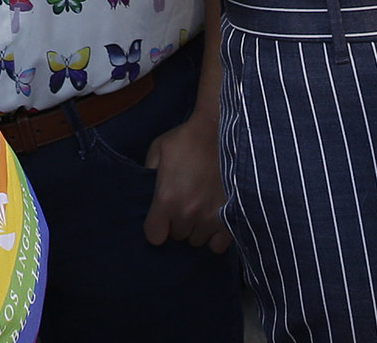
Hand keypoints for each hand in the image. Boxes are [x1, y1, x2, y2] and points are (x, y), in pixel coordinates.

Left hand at [143, 114, 230, 250]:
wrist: (222, 131)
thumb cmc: (188, 138)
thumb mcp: (158, 149)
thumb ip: (148, 174)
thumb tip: (146, 192)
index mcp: (166, 198)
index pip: (154, 236)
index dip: (156, 227)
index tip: (161, 217)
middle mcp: (187, 213)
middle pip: (177, 236)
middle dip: (178, 223)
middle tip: (184, 204)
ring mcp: (211, 218)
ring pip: (197, 240)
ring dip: (196, 228)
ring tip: (200, 208)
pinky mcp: (230, 219)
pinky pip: (218, 245)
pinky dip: (215, 236)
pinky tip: (214, 219)